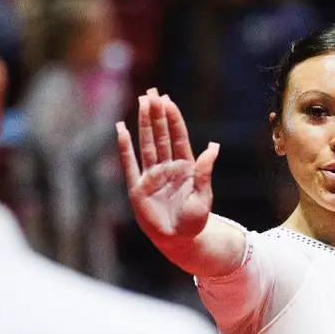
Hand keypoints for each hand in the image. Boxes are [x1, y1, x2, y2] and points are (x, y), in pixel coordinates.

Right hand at [115, 89, 219, 241]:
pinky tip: (121, 130)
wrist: (180, 241)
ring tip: (141, 102)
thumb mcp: (203, 196)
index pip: (178, 137)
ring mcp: (151, 176)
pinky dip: (124, 148)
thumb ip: (204, 172)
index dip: (173, 119)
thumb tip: (213, 147)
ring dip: (144, 124)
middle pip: (160, 135)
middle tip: (152, 92)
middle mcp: (167, 167)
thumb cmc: (195, 221)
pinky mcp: (137, 188)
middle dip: (157, 114)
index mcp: (185, 168)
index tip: (168, 100)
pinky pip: (129, 165)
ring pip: (146, 144)